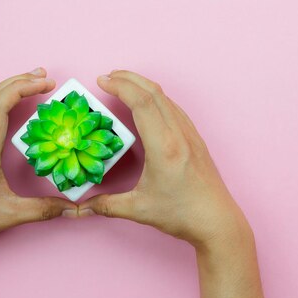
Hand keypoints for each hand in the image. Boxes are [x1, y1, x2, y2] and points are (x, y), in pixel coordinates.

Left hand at [0, 68, 75, 257]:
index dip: (23, 88)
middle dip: (20, 80)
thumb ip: (45, 209)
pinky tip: (12, 107)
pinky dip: (0, 101)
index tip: (47, 84)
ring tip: (33, 84)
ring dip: (9, 88)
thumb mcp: (11, 215)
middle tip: (46, 77)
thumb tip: (73, 207)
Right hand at [79, 70, 250, 247]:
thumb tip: (79, 209)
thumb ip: (106, 205)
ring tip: (124, 84)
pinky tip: (149, 104)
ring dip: (145, 86)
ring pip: (167, 99)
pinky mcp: (196, 140)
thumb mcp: (139, 210)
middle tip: (108, 76)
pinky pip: (176, 109)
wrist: (217, 221)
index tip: (102, 80)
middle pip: (155, 93)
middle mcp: (179, 135)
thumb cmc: (182, 215)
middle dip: (130, 79)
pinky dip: (158, 99)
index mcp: (164, 147)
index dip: (121, 87)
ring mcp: (191, 136)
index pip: (142, 103)